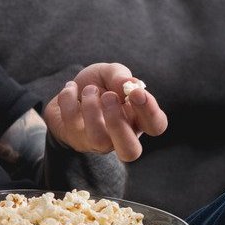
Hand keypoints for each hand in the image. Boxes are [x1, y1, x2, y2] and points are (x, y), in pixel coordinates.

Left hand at [41, 62, 167, 161]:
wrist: (69, 92)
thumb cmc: (98, 85)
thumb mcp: (110, 73)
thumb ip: (120, 75)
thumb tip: (128, 83)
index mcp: (138, 118)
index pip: (155, 125)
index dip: (149, 111)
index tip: (136, 92)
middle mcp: (121, 136)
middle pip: (130, 151)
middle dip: (119, 123)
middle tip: (108, 97)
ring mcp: (98, 142)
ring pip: (99, 140)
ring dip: (91, 110)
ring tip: (88, 90)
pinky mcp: (76, 140)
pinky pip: (72, 125)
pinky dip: (69, 100)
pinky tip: (71, 88)